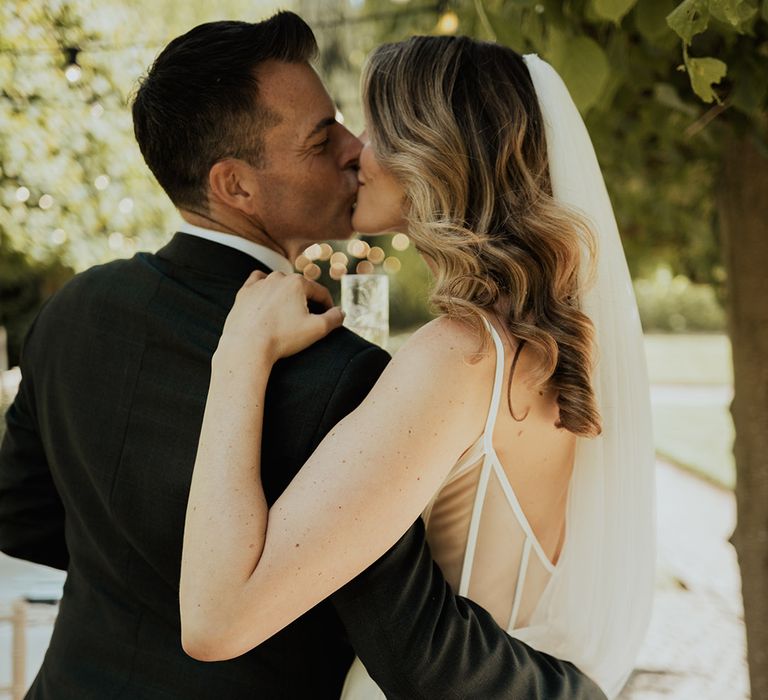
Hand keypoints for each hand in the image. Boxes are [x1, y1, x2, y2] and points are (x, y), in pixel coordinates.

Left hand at [218, 271, 344, 363]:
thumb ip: (334, 318)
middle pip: (300, 287)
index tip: (330, 317)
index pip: (320, 292)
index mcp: (297, 282)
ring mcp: (258, 284)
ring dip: (286, 295)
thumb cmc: (283, 338)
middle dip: (307, 300)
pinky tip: (267, 299)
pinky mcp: (243, 293)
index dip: (328, 305)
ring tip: (289, 311)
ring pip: (279, 284)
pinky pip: (257, 284)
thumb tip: (341, 312)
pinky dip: (265, 289)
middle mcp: (278, 277)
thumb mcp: (317, 330)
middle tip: (310, 318)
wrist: (247, 347)